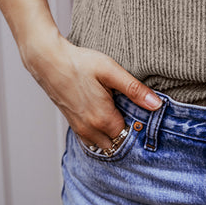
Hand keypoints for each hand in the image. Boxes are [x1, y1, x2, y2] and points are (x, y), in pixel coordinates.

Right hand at [22, 31, 162, 149]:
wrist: (48, 61)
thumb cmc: (80, 63)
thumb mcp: (111, 71)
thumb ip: (134, 90)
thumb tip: (157, 104)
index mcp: (102, 119)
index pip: (128, 135)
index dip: (137, 125)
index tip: (142, 114)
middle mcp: (90, 129)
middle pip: (116, 143)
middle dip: (125, 134)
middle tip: (131, 113)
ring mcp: (79, 128)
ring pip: (102, 144)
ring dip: (112, 135)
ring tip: (118, 113)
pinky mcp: (72, 123)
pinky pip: (90, 139)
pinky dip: (99, 134)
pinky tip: (104, 115)